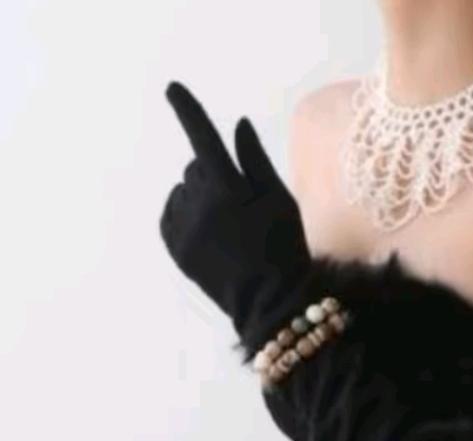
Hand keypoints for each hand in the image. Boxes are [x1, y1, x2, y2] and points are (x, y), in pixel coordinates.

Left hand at [160, 81, 309, 345]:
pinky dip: (186, 214)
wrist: (271, 302)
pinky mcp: (175, 248)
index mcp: (228, 189)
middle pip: (197, 168)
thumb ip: (256, 160)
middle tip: (242, 202)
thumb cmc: (284, 247)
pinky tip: (209, 230)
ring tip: (228, 223)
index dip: (188, 111)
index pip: (203, 138)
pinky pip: (171, 215)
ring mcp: (183, 228)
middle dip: (214, 173)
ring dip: (200, 195)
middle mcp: (199, 205)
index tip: (172, 88)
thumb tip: (238, 124)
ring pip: (184, 191)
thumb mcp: (280, 201)